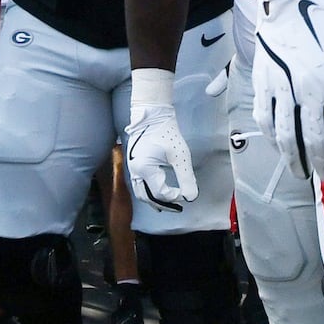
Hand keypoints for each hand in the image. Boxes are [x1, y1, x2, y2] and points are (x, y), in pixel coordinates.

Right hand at [126, 66, 197, 210]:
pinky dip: (149, 192)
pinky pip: (139, 185)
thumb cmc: (167, 132)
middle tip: (178, 208)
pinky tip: (159, 192)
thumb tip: (191, 197)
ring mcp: (132, 168)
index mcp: (145, 169)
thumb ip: (186, 178)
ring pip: (141, 193)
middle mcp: (135, 171)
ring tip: (168, 205)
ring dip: (154, 200)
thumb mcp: (180, 155)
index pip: (160, 193)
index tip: (186, 193)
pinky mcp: (134, 164)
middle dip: (163, 204)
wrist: (152, 115)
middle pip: (147, 198)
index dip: (175, 197)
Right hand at [250, 0, 323, 182]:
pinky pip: (266, 117)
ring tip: (302, 173)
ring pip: (287, 135)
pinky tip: (282, 147)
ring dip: (295, 159)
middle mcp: (311, 87)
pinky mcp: (263, 79)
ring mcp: (283, 84)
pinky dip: (273, 137)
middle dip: (323, 166)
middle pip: (315, 140)